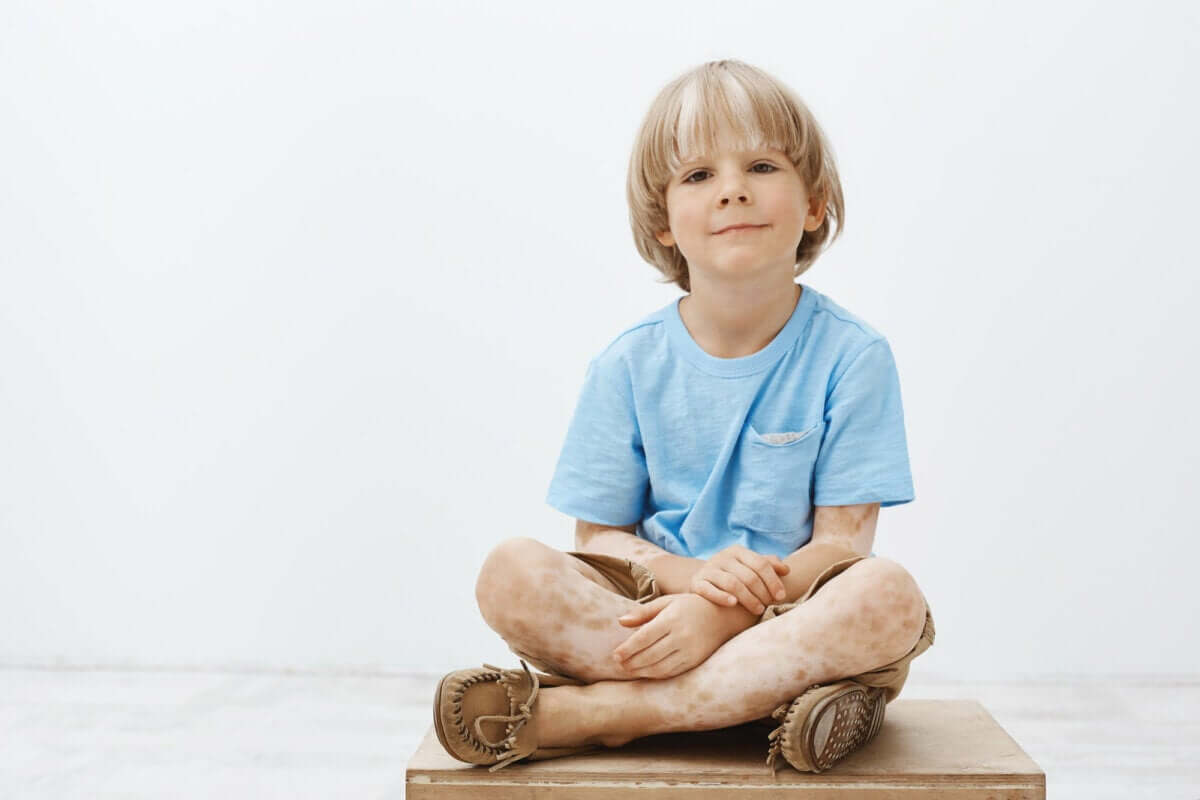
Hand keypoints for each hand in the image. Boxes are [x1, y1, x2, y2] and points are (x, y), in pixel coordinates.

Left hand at [609, 593, 731, 679]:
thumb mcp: (667, 602)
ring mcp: (690, 651)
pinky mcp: (696, 661)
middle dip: (632, 662)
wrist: (723, 615)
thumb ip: (643, 612)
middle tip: (619, 664)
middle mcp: (681, 636)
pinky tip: (646, 672)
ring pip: (660, 667)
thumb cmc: (689, 606)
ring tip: (629, 670)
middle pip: (650, 654)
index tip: (615, 655)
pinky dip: (657, 674)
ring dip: (642, 671)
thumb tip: (621, 622)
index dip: (628, 648)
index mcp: (672, 618)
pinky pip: (672, 672)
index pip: (644, 637)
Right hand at [689, 545, 789, 615]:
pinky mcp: (696, 582)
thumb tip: (786, 570)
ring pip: (732, 583)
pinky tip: (733, 604)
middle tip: (770, 606)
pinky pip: (709, 589)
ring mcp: (708, 569)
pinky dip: (722, 596)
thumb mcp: (749, 566)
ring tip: (758, 610)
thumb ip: (768, 565)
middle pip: (748, 576)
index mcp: (737, 551)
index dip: (773, 581)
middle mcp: (722, 557)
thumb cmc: (734, 575)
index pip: (760, 564)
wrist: (702, 581)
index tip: (781, 596)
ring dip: (748, 598)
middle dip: (762, 592)